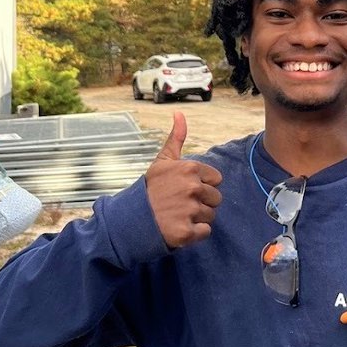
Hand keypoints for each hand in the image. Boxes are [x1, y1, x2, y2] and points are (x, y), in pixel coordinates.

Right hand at [145, 111, 221, 247]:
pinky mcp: (187, 232)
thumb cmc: (150, 189)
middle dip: (201, 203)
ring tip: (178, 216)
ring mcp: (190, 210)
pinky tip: (178, 228)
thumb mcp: (162, 161)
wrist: (130, 218)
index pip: (216, 179)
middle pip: (216, 199)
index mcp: (190, 169)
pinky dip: (194, 233)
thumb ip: (176, 138)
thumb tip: (179, 113)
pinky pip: (205, 232)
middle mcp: (192, 188)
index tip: (185, 189)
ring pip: (210, 216)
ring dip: (197, 218)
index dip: (202, 185)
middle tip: (180, 204)